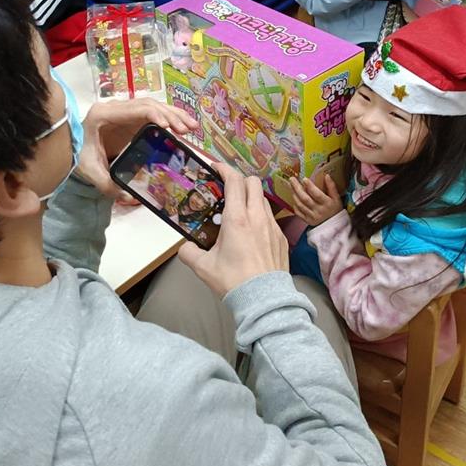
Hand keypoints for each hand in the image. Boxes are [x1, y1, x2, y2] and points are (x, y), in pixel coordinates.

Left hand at [76, 98, 197, 197]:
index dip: (154, 115)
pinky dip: (169, 118)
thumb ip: (106, 185)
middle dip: (170, 115)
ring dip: (174, 114)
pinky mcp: (131, 118)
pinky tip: (183, 125)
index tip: (169, 127)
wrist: (72, 151)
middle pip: (148, 104)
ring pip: (153, 106)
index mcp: (104, 114)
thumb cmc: (80, 158)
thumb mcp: (91, 172)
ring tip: (191, 127)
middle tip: (187, 129)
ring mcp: (124, 111)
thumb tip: (127, 196)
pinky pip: (153, 113)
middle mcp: (115, 108)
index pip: (135, 109)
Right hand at [177, 164, 288, 296]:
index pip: (234, 181)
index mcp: (237, 219)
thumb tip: (184, 248)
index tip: (216, 167)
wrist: (264, 299)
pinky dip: (260, 217)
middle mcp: (257, 217)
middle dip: (240, 180)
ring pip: (263, 199)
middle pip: (253, 182)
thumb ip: (189, 253)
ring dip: (251, 198)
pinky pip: (271, 218)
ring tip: (239, 212)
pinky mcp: (281, 238)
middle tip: (227, 189)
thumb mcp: (203, 267)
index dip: (224, 169)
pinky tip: (252, 233)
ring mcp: (272, 226)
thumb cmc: (234, 280)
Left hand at [287, 174, 343, 226]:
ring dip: (295, 195)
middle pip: (305, 198)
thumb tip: (327, 175)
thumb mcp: (337, 198)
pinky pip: (299, 213)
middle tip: (292, 179)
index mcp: (327, 203)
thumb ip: (332, 187)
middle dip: (297, 188)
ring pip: (300, 205)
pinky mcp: (308, 221)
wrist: (335, 226)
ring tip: (292, 187)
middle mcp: (319, 210)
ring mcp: (312, 216)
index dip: (310, 186)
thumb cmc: (335, 209)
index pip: (317, 194)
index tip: (304, 179)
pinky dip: (295, 205)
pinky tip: (294, 199)